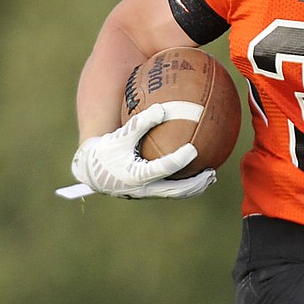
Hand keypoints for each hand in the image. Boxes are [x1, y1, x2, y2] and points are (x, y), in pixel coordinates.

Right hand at [71, 104, 215, 199]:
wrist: (92, 172)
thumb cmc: (107, 151)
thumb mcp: (120, 135)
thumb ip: (140, 123)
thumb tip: (162, 109)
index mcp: (135, 175)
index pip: (162, 168)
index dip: (179, 159)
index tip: (193, 149)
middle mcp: (143, 189)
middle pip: (175, 190)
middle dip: (195, 183)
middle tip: (210, 172)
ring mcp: (147, 194)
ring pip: (175, 195)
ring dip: (194, 188)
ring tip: (211, 177)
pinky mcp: (149, 194)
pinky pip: (172, 192)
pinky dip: (186, 186)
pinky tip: (199, 176)